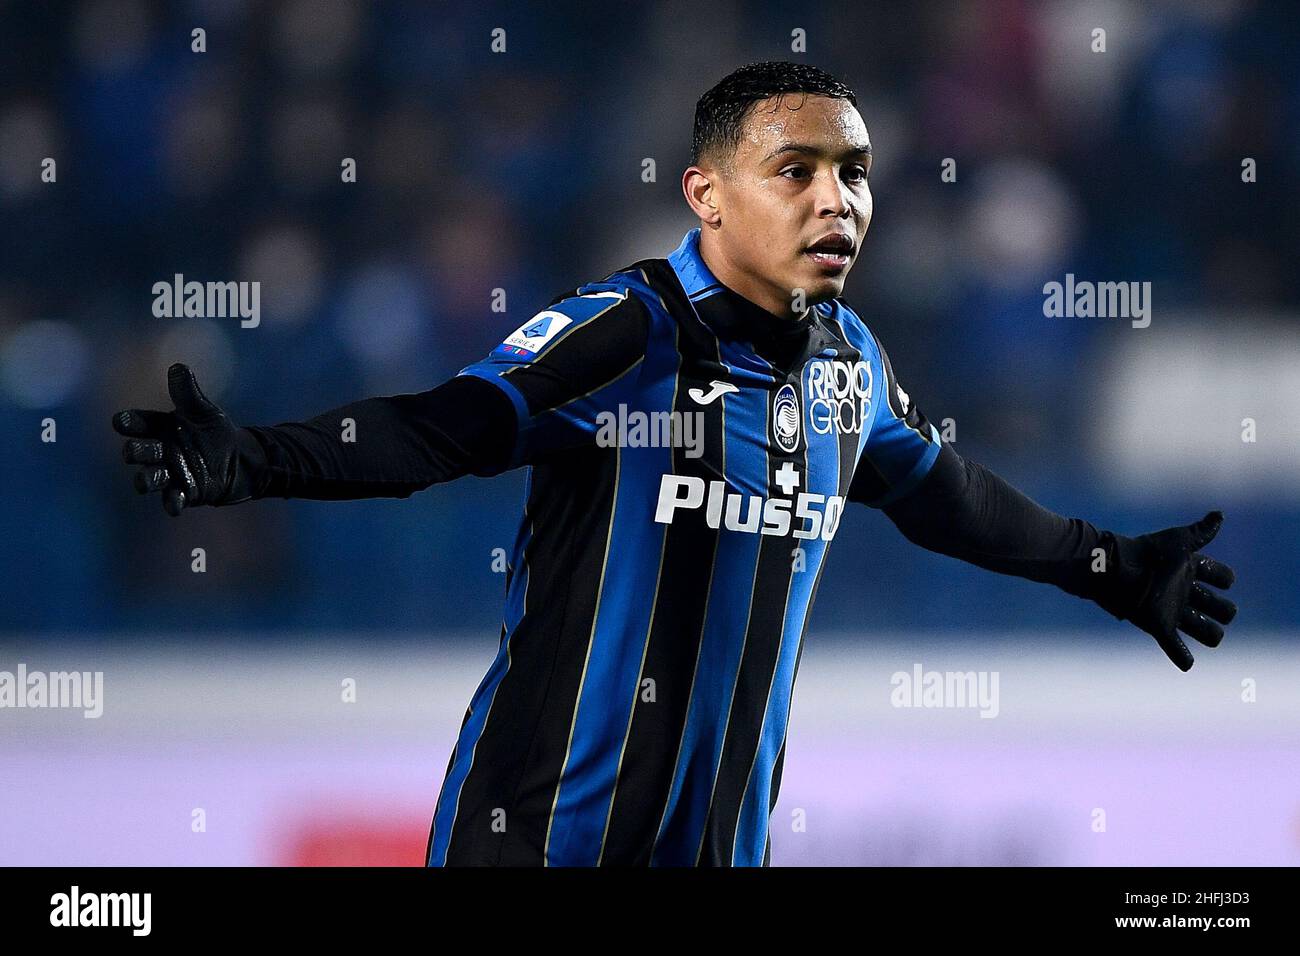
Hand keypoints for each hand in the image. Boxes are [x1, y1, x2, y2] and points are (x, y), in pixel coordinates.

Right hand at [112, 363, 261, 515]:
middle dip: (135, 451)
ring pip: (150, 477)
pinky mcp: (185, 492)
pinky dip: (172, 502)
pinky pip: (174, 498)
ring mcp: (171, 473)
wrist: (240, 459)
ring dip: (145, 479)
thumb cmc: (215, 432)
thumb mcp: (204, 411)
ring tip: (141, 481)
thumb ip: (188, 393)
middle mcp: (161, 451)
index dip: (130, 423)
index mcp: (161, 428)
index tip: (121, 421)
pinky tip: (174, 505)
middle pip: (140, 451)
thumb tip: (178, 366)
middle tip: (131, 451)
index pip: (140, 424)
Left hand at [1107, 512, 1236, 670]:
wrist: (1117, 568)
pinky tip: (1187, 664)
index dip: (1225, 578)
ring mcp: (1172, 610)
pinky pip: (1173, 646)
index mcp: (1190, 571)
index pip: (1222, 578)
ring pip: (1204, 630)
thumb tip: (1220, 515)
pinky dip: (1181, 657)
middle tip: (1215, 606)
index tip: (1221, 577)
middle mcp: (1185, 592)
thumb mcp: (1178, 541)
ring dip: (1210, 634)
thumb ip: (1201, 531)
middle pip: (1219, 608)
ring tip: (1210, 633)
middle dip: (1224, 609)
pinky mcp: (1158, 625)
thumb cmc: (1147, 552)